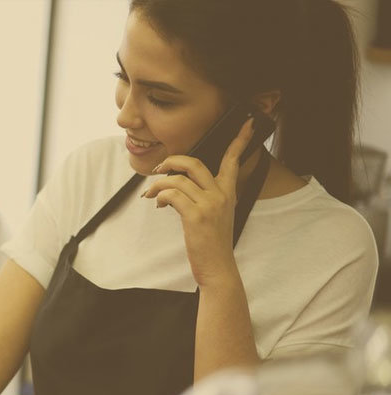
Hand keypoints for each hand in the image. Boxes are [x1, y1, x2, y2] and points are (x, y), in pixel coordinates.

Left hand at [142, 117, 257, 286]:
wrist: (218, 266)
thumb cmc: (213, 242)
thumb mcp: (217, 214)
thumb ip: (206, 196)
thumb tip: (179, 185)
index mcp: (228, 192)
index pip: (233, 160)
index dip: (239, 140)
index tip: (246, 124)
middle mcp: (221, 195)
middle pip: (194, 163)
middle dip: (172, 161)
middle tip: (159, 168)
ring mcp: (209, 204)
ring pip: (177, 179)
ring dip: (158, 185)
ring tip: (152, 195)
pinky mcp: (196, 216)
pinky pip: (172, 194)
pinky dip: (160, 196)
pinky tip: (159, 204)